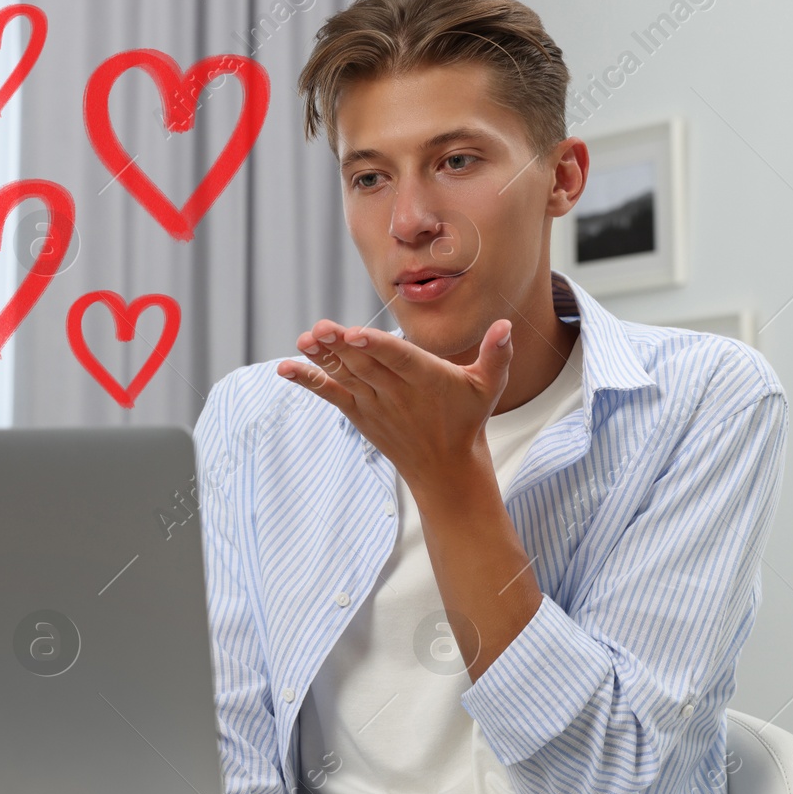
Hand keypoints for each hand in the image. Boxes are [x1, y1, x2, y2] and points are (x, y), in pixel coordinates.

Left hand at [277, 318, 513, 493]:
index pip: (398, 360)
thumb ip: (496, 354)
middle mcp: (397, 393)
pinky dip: (308, 381)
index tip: (355, 333)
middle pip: (366, 365)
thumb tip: (507, 325)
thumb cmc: (467, 419)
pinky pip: (331, 395)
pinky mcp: (359, 414)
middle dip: (341, 346)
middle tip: (318, 327)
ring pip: (346, 376)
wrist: (445, 468)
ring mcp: (375, 404)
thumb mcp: (489, 386)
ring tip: (303, 339)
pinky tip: (285, 368)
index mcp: (427, 380)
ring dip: (322, 358)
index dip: (377, 346)